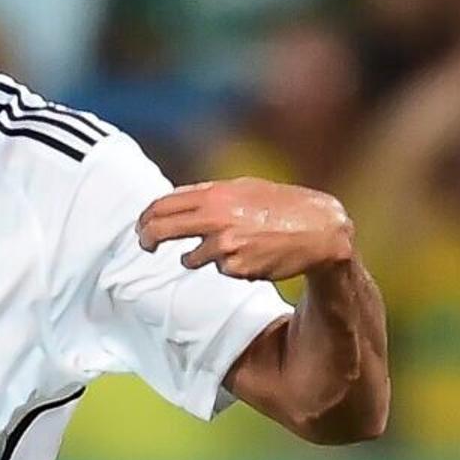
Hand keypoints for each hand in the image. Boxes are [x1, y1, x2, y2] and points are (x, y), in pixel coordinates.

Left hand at [138, 180, 357, 280]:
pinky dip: (230, 266)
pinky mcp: (235, 268)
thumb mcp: (244, 189)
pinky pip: (220, 270)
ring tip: (231, 248)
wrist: (318, 230)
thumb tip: (174, 205)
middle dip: (148, 239)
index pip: (164, 203)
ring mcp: (224, 244)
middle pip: (162, 229)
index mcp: (216, 194)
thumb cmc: (280, 207)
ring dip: (198, 259)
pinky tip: (253, 256)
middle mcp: (216, 217)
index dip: (146, 216)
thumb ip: (209, 197)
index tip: (142, 226)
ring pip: (190, 259)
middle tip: (146, 246)